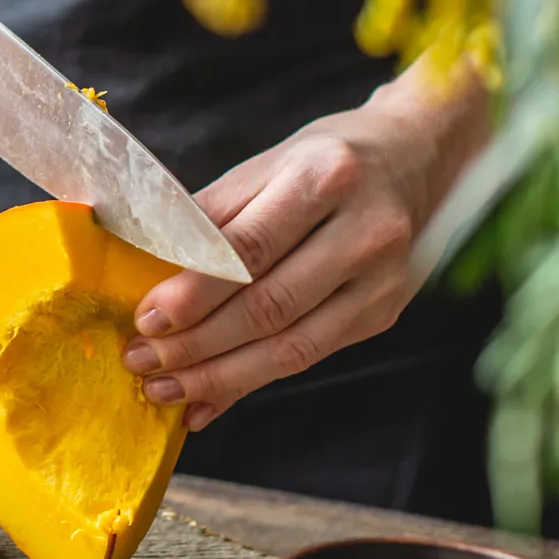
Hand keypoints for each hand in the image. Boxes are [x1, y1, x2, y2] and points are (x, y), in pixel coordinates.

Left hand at [122, 61, 491, 430]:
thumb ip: (210, 218)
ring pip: (291, 346)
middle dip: (198, 344)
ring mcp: (383, 279)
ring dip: (220, 377)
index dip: (195, 292)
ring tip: (165, 390)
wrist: (415, 158)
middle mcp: (365, 230)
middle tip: (143, 362)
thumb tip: (145, 272)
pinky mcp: (383, 314)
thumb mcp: (266, 166)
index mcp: (327, 177)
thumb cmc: (324, 160)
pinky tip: (207, 401)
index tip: (147, 318)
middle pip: (270, 306)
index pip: (251, 248)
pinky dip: (250, 384)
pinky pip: (308, 358)